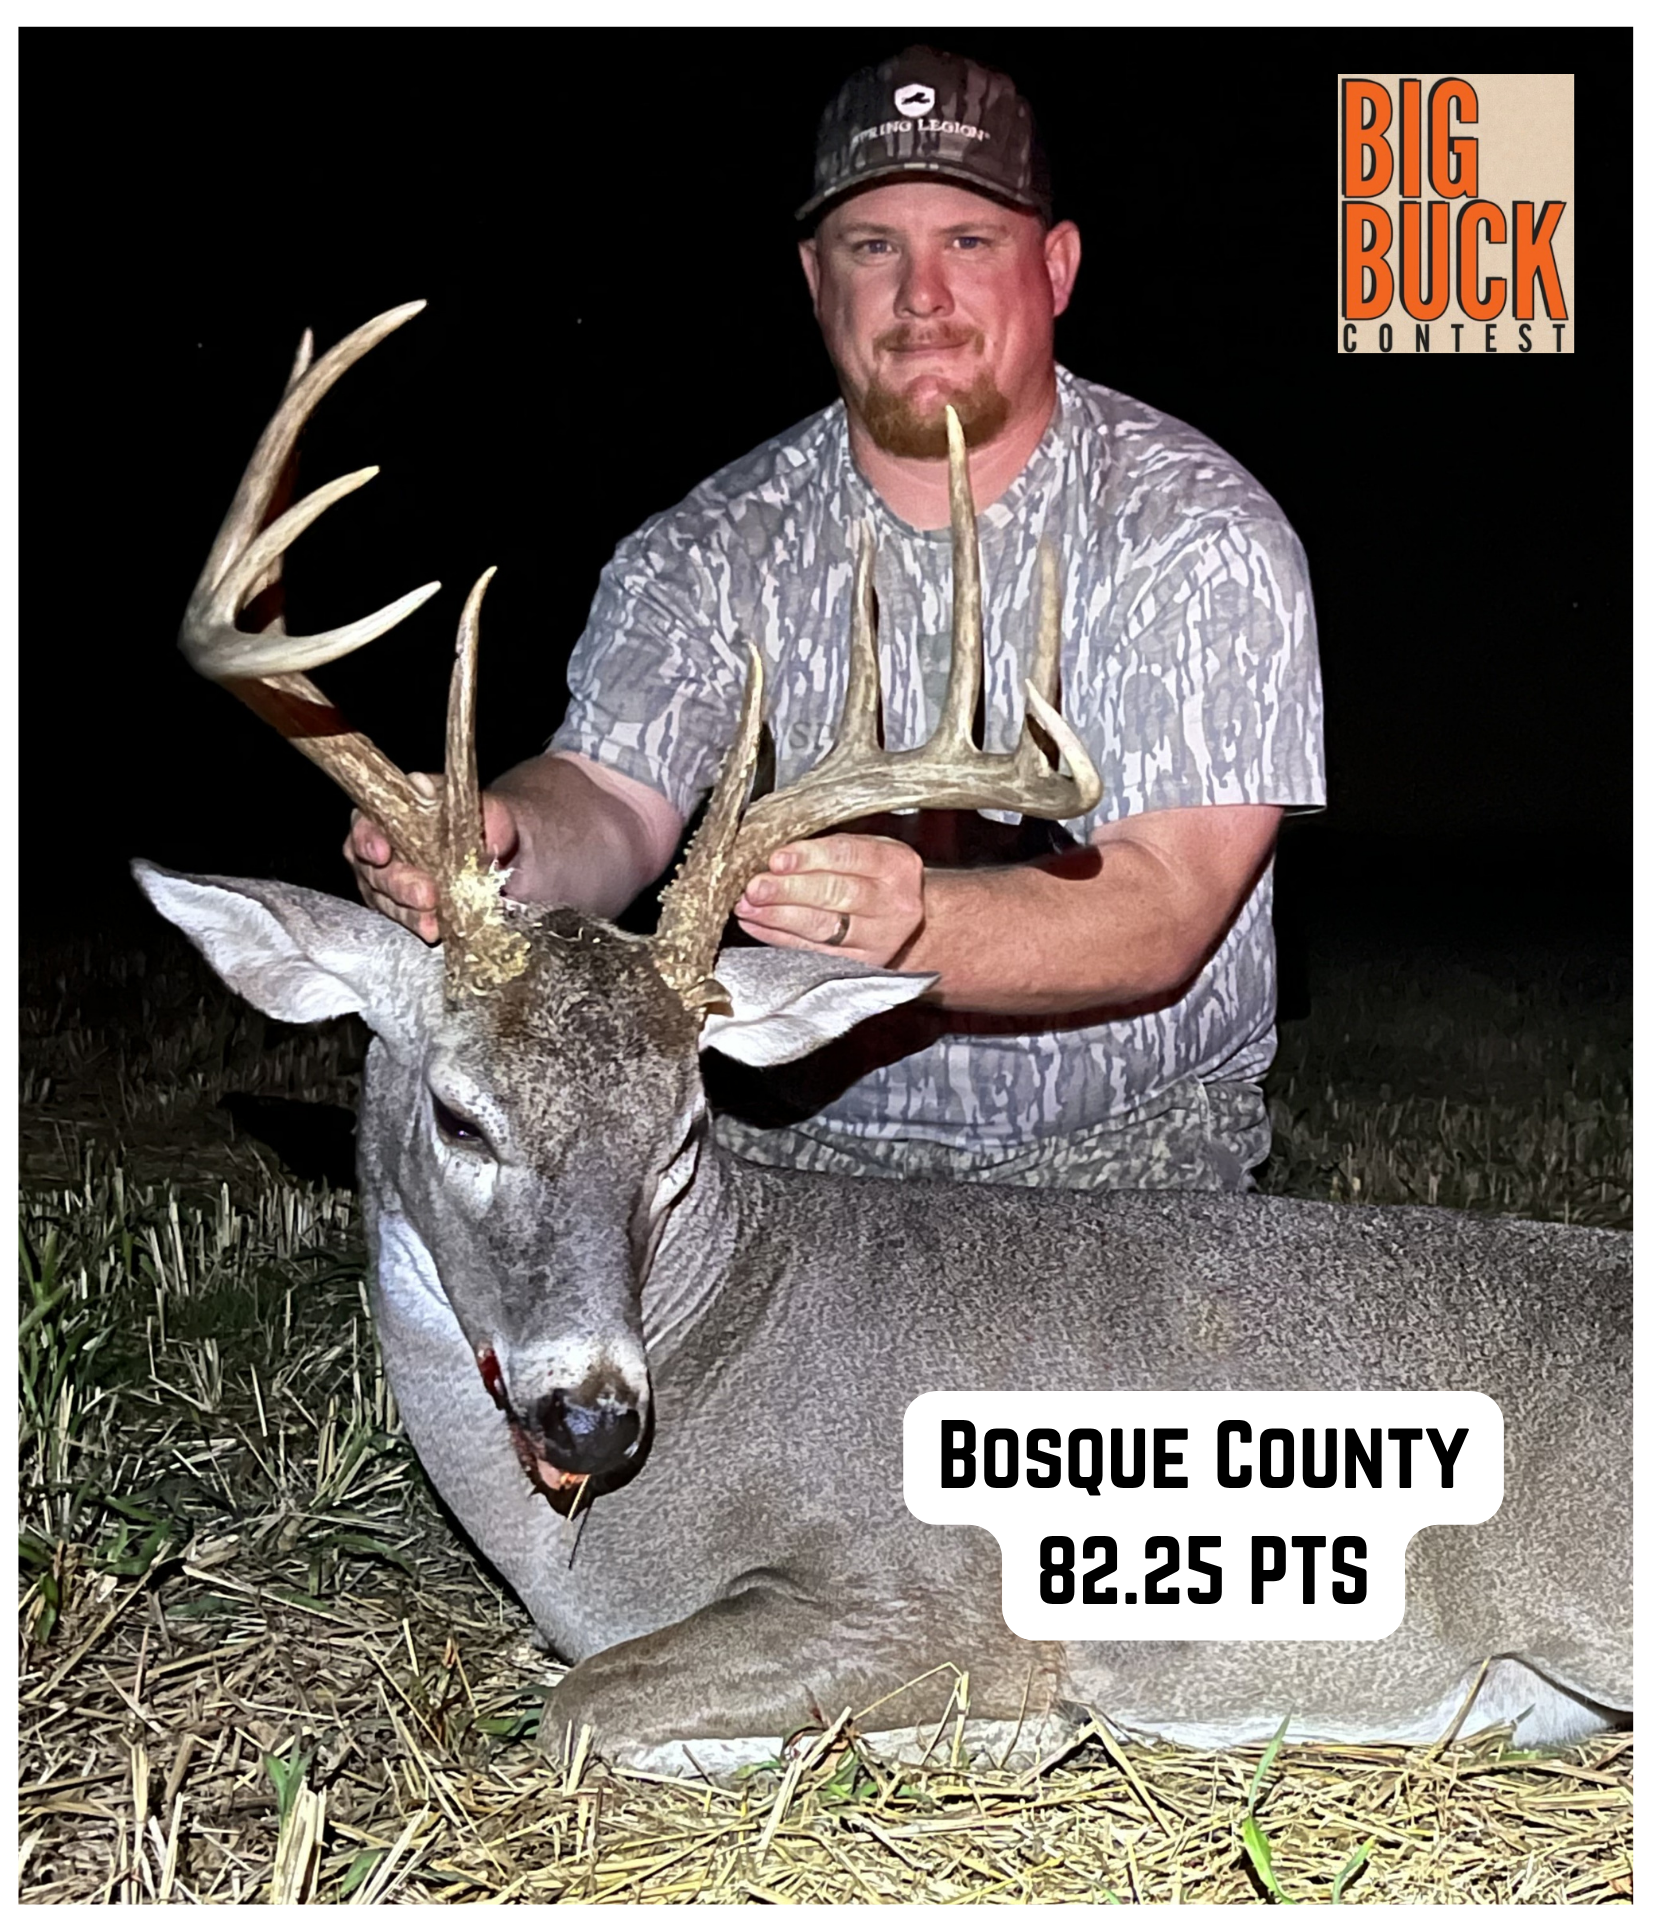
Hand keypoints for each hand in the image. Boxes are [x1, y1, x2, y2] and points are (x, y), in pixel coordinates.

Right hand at [344, 775, 520, 943]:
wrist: (509, 854)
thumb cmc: (488, 821)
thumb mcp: (479, 804)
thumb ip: (448, 797)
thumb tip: (421, 786)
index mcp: (391, 813)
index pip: (364, 825)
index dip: (367, 840)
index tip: (381, 853)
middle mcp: (382, 847)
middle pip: (374, 869)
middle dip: (398, 884)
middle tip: (425, 894)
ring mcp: (390, 880)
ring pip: (385, 899)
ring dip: (409, 911)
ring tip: (431, 920)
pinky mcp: (405, 907)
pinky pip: (406, 919)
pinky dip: (420, 924)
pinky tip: (434, 929)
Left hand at [734, 833, 924, 966]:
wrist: (920, 923)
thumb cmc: (883, 879)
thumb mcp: (872, 851)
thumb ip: (829, 849)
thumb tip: (774, 855)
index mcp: (896, 865)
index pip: (849, 856)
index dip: (809, 857)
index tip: (776, 859)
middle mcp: (892, 903)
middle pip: (836, 895)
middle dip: (788, 890)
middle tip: (755, 887)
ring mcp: (879, 938)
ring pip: (823, 927)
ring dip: (778, 916)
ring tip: (748, 906)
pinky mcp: (861, 964)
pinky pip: (813, 951)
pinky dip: (780, 938)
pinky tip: (757, 925)